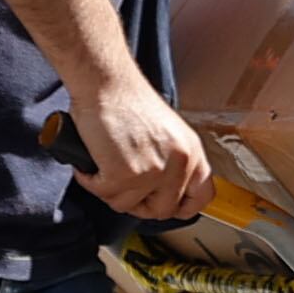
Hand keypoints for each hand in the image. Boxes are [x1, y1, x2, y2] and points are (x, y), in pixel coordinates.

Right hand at [59, 68, 212, 224]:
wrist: (106, 82)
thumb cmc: (128, 100)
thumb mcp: (168, 132)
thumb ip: (172, 162)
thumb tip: (163, 192)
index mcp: (191, 152)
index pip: (202, 196)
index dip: (183, 208)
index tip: (168, 208)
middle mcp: (178, 164)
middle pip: (162, 210)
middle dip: (138, 203)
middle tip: (122, 186)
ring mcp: (153, 171)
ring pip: (128, 205)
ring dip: (110, 190)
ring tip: (104, 167)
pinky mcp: (125, 174)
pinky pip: (104, 194)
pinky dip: (91, 181)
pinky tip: (92, 165)